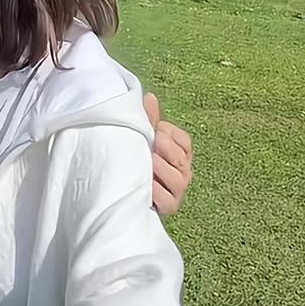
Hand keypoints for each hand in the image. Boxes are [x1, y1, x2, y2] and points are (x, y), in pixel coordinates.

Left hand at [143, 93, 192, 215]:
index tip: (156, 129)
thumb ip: (148, 120)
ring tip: (149, 161)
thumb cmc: (135, 162)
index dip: (170, 133)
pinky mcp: (167, 208)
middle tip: (153, 141)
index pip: (184, 141)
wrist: (121, 195)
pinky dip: (157, 191)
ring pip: (177, 178)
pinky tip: (146, 184)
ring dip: (161, 168)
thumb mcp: (142, 140)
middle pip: (181, 158)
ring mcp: (176, 191)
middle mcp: (182, 172)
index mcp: (179, 154)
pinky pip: (167, 200)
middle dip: (166, 147)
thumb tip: (149, 97)